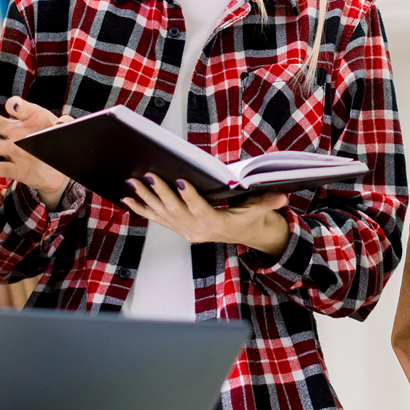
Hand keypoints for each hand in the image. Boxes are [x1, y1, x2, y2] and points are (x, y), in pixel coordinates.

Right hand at [0, 96, 71, 206]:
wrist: (59, 169)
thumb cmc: (55, 141)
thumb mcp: (64, 129)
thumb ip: (66, 123)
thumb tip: (63, 123)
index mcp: (30, 118)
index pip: (19, 107)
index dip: (16, 106)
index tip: (14, 107)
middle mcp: (18, 133)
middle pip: (3, 124)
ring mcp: (15, 151)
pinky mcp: (16, 169)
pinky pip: (4, 168)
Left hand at [122, 175, 290, 255]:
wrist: (244, 234)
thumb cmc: (249, 216)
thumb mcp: (260, 209)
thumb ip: (268, 202)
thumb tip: (282, 197)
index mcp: (217, 225)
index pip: (201, 210)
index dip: (189, 196)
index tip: (179, 180)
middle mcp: (198, 231)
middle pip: (176, 211)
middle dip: (160, 193)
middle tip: (148, 175)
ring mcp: (185, 231)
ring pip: (162, 214)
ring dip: (145, 198)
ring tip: (132, 182)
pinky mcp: (178, 229)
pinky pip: (156, 219)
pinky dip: (141, 208)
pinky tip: (127, 198)